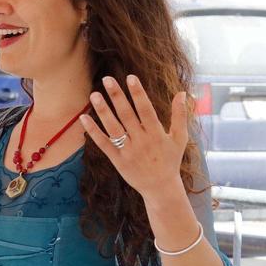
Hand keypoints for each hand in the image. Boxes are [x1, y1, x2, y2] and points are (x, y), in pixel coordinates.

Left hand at [78, 74, 190, 204]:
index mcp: (156, 134)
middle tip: (107, 79)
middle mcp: (141, 141)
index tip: (130, 77)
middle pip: (127, 115)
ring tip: (94, 94)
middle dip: (117, 96)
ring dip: (103, 111)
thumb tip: (182, 93)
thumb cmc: (170, 160)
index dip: (138, 94)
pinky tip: (84, 118)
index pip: (146, 110)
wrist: (160, 188)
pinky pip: (103, 144)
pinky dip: (93, 132)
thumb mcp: (179, 138)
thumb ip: (180, 115)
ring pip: (113, 128)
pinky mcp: (117, 161)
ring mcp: (128, 151)